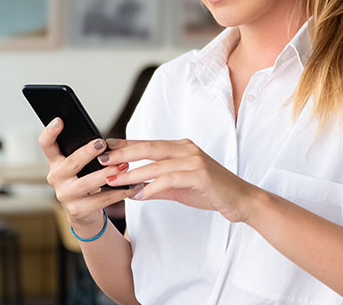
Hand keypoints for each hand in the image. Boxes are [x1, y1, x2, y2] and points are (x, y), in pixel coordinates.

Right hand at [38, 118, 143, 227]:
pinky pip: (101, 200)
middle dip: (87, 152)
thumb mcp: (81, 166)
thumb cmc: (85, 181)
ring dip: (107, 173)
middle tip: (102, 144)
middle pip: (71, 162)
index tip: (59, 120)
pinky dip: (119, 192)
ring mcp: (66, 195)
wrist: (84, 213)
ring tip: (123, 166)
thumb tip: (103, 142)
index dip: (50, 132)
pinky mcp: (78, 210)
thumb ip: (86, 153)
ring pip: (87, 182)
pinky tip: (132, 186)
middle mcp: (56, 178)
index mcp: (56, 162)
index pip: (46, 145)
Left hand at [99, 138, 254, 223]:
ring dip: (133, 173)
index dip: (125, 145)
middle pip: (148, 148)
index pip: (147, 143)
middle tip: (102, 160)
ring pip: (156, 164)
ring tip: (114, 180)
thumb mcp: (178, 187)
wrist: (239, 199)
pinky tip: (140, 194)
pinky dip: (153, 187)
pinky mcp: (200, 174)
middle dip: (123, 154)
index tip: (104, 148)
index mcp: (180, 147)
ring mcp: (194, 160)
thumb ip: (156, 185)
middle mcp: (186, 149)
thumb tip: (133, 190)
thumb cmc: (209, 191)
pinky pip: (170, 179)